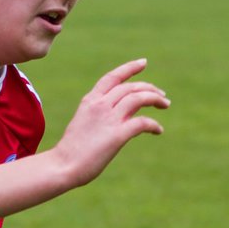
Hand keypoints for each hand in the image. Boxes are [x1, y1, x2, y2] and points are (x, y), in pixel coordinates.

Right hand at [51, 58, 168, 187]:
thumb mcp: (84, 122)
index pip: (113, 77)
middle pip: (131, 87)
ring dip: (155, 99)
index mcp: (90, 100)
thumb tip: (121, 119)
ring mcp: (109, 119)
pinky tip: (158, 130)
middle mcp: (100, 105)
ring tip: (165, 105)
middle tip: (162, 96)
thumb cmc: (71, 149)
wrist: (63, 165)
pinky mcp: (117, 135)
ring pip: (139, 98)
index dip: (129, 68)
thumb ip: (100, 115)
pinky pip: (142, 123)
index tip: (143, 62)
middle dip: (150, 88)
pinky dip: (154, 124)